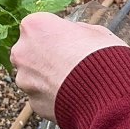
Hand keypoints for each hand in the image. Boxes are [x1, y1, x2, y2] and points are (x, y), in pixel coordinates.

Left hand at [11, 12, 127, 119]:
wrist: (108, 96)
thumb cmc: (103, 56)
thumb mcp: (95, 31)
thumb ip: (75, 31)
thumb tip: (72, 35)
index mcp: (34, 26)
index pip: (38, 25)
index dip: (56, 33)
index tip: (70, 40)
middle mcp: (22, 52)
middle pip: (31, 51)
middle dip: (47, 56)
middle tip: (71, 62)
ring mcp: (25, 80)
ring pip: (34, 76)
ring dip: (49, 78)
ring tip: (75, 83)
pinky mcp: (33, 103)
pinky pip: (42, 97)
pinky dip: (54, 97)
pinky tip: (74, 98)